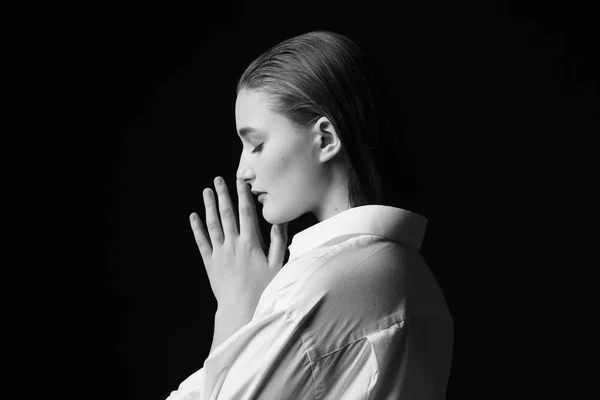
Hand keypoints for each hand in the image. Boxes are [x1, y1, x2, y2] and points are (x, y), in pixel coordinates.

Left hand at [190, 176, 288, 315]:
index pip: (246, 213)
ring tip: (206, 191)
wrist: (240, 309)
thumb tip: (279, 221)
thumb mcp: (277, 265)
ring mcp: (219, 253)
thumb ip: (279, 241)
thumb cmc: (263, 289)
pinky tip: (193, 216)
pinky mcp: (210, 263)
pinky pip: (201, 242)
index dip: (243, 195)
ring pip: (212, 224)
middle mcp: (233, 244)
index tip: (240, 181)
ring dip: (209, 206)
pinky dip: (197, 228)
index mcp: (250, 243)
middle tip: (218, 179)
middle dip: (223, 195)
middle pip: (227, 214)